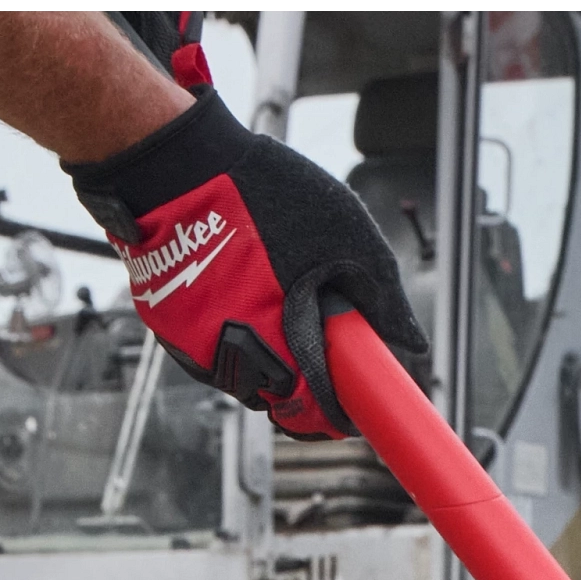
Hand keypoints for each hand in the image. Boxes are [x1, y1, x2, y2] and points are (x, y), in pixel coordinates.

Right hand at [68, 35, 432, 440]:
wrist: (173, 165)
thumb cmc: (260, 191)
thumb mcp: (345, 236)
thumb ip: (382, 296)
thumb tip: (410, 341)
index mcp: (281, 341)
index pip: (314, 413)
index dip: (335, 414)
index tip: (349, 405)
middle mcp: (232, 355)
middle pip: (279, 402)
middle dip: (303, 383)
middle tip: (316, 343)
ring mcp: (193, 345)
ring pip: (242, 380)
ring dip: (266, 360)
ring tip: (276, 308)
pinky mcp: (170, 328)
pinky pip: (209, 351)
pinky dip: (230, 336)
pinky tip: (240, 295)